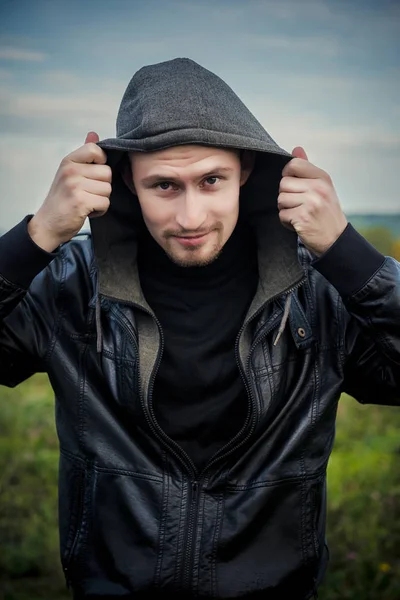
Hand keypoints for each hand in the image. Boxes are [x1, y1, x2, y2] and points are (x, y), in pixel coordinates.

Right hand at [28, 132, 110, 251]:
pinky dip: (100, 210)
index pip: (96, 150)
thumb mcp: (70, 172)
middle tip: (88, 193)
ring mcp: (75, 186)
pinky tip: (88, 211)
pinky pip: (105, 203)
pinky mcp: (81, 201)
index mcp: (69, 161)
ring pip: (108, 189)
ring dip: (101, 199)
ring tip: (87, 202)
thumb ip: (84, 155)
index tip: (93, 174)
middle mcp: (71, 170)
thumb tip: (94, 134)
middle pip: (107, 173)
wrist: (48, 224)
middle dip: (102, 186)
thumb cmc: (62, 199)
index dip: (101, 163)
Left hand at [278, 147, 347, 255]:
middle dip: (286, 196)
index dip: (287, 174)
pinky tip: (298, 224)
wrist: (336, 239)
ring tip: (299, 214)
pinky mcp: (303, 218)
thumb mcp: (321, 187)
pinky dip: (286, 222)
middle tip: (298, 205)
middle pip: (283, 183)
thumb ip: (307, 169)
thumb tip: (296, 149)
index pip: (293, 164)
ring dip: (285, 210)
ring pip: (281, 199)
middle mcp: (318, 188)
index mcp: (322, 177)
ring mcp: (311, 203)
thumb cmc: (326, 212)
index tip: (293, 185)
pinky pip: (282, 215)